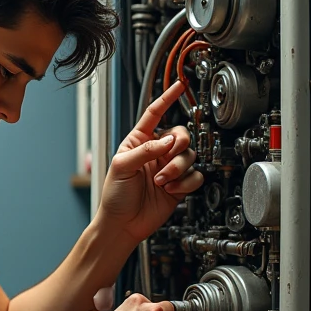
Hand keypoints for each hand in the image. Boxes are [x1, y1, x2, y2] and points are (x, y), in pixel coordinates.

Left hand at [99, 80, 202, 244]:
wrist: (122, 224)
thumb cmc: (115, 196)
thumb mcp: (123, 167)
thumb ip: (146, 150)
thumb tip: (168, 140)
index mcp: (139, 142)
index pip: (154, 114)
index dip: (166, 99)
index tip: (178, 86)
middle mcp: (156, 152)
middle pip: (181, 135)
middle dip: (177, 147)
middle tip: (167, 160)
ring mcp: (168, 168)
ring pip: (189, 156)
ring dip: (177, 169)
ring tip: (162, 182)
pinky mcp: (179, 185)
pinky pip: (195, 176)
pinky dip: (185, 183)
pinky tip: (171, 190)